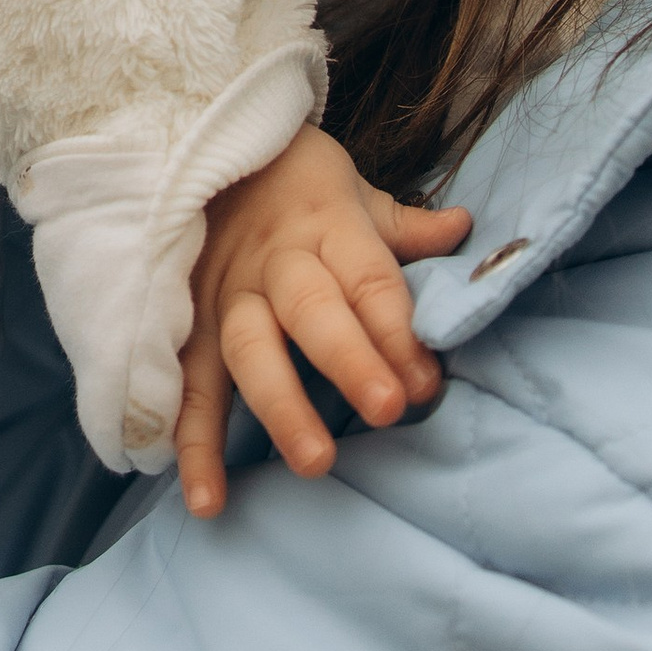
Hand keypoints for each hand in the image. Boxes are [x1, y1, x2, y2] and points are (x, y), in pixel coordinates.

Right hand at [173, 124, 470, 518]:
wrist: (198, 150)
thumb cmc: (292, 183)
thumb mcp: (351, 189)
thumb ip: (404, 225)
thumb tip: (465, 229)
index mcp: (325, 225)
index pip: (368, 278)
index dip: (397, 329)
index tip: (428, 381)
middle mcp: (273, 261)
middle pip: (312, 310)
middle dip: (349, 360)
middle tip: (387, 410)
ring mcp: (224, 294)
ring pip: (248, 349)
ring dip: (280, 406)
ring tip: (315, 462)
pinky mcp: (186, 326)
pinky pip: (188, 387)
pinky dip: (193, 444)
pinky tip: (208, 500)